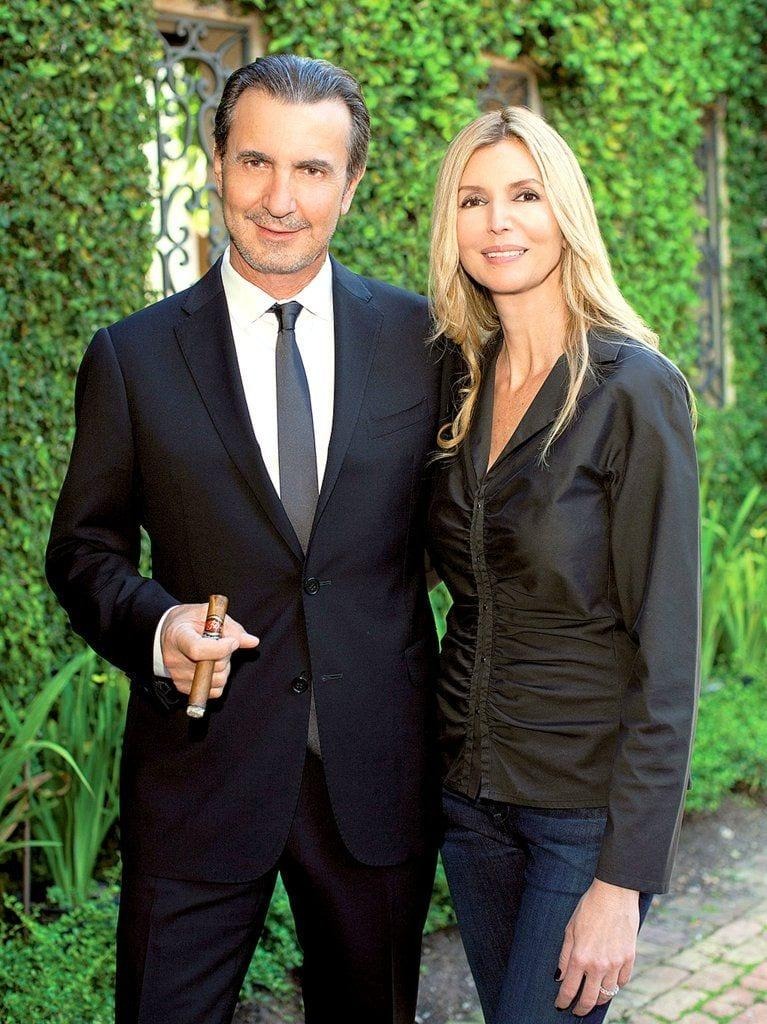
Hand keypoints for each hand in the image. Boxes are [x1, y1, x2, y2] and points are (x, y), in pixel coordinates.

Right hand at [160, 603, 258, 699]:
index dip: (221, 648)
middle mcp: (174, 659)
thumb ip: (230, 627)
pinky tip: (214, 666)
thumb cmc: (188, 620)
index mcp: (177, 637)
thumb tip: (253, 641)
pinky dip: (220, 680)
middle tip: (225, 642)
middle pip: (212, 666)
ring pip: (216, 680)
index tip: (233, 642)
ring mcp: (178, 676)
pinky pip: (213, 691)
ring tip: (218, 654)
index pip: (198, 650)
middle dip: (227, 654)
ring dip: (225, 668)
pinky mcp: (183, 687)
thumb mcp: (207, 613)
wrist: (167, 632)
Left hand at [555, 879, 638, 1015]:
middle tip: (576, 1011)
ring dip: (598, 999)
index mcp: (580, 957)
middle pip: (589, 999)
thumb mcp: (570, 929)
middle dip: (581, 1009)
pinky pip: (622, 982)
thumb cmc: (589, 908)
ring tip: (592, 999)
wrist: (615, 893)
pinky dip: (615, 986)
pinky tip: (609, 984)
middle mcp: (598, 965)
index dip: (563, 1001)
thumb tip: (560, 977)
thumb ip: (565, 956)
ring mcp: (616, 963)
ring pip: (607, 994)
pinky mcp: (630, 959)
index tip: (560, 1006)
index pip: (570, 989)